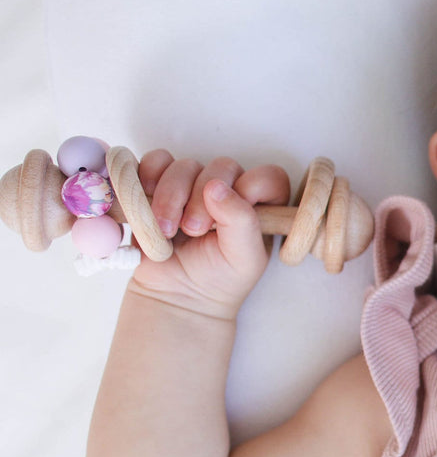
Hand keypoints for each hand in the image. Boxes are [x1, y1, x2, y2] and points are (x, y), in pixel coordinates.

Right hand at [126, 151, 290, 319]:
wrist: (176, 295)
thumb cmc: (218, 279)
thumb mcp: (243, 259)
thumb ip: (241, 222)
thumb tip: (216, 186)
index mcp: (260, 206)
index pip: (268, 177)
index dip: (253, 187)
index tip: (231, 214)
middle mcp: (230, 190)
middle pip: (221, 166)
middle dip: (202, 199)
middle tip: (193, 231)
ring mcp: (194, 184)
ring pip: (184, 165)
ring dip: (171, 196)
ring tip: (166, 231)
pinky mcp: (160, 184)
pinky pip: (155, 161)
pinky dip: (147, 179)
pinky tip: (147, 206)